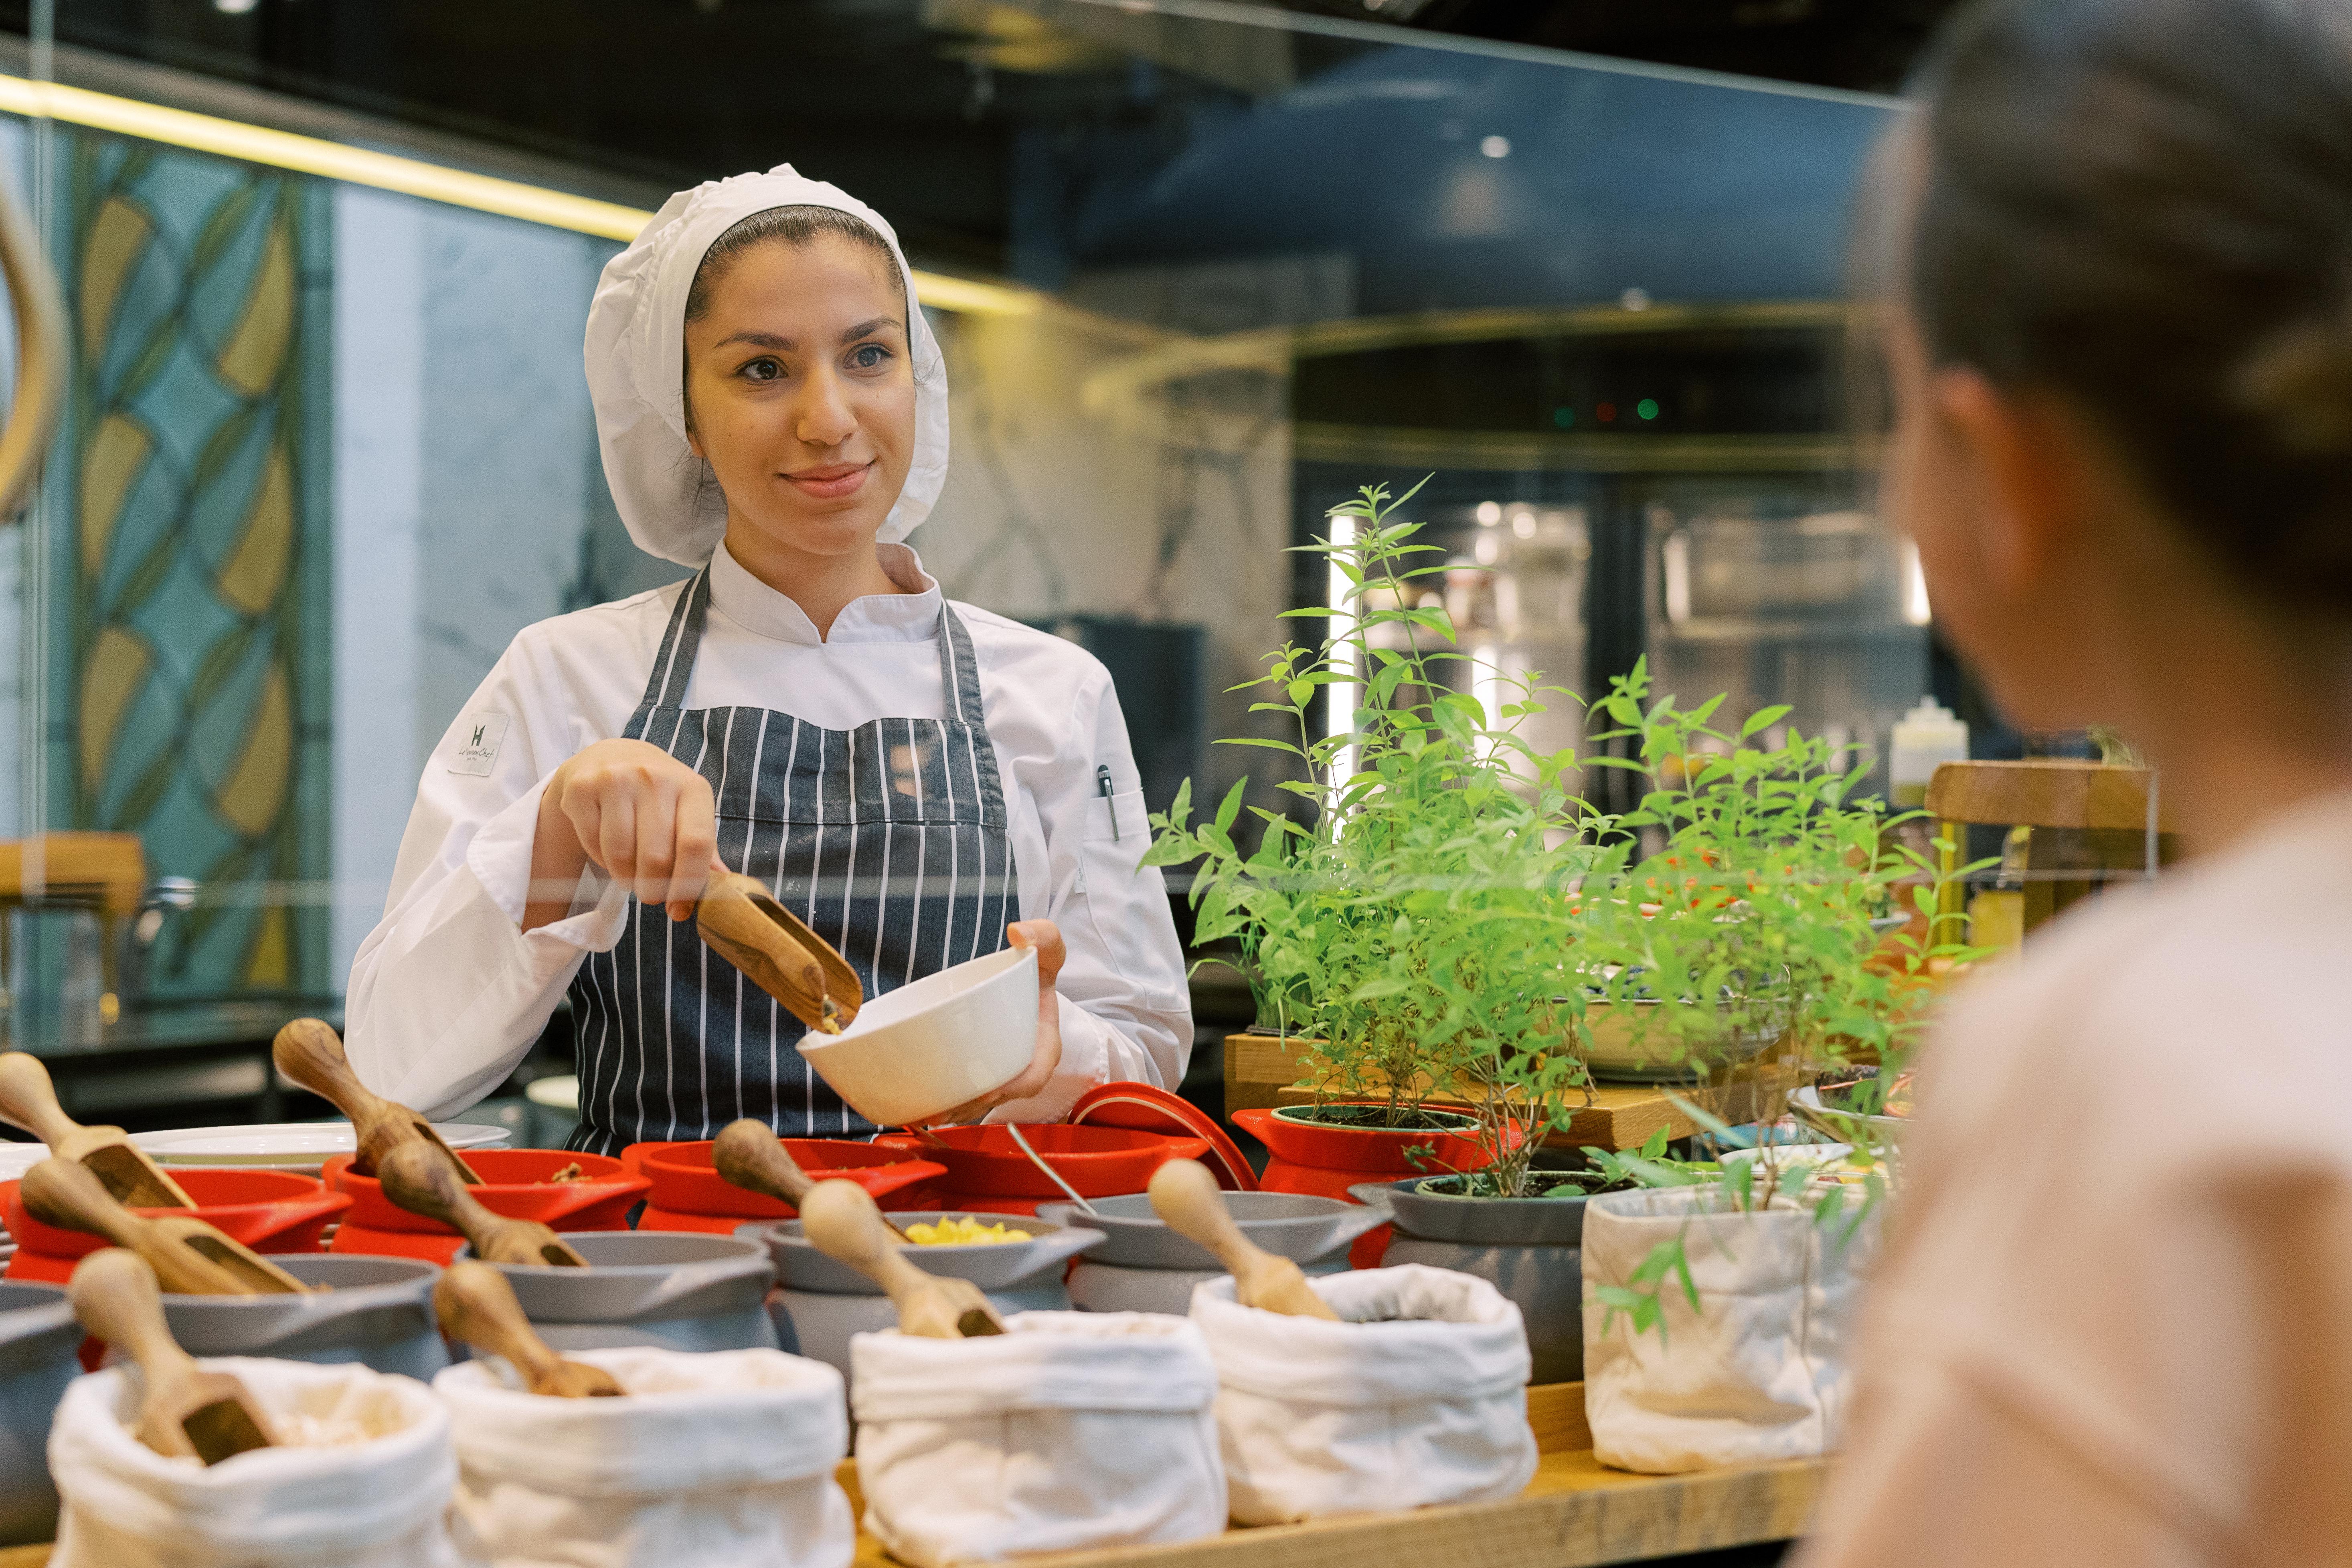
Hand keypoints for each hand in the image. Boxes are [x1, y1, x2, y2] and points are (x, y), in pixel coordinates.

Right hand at [528, 739, 724, 928]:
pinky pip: (593, 845)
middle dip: (652, 888)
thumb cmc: (659, 797)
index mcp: (692, 787)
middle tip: (650, 894)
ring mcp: (617, 779)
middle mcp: (656, 778)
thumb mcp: (688, 814)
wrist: (613, 758)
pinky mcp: (583, 787)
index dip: (687, 885)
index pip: (695, 844)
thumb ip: (705, 851)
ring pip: (621, 856)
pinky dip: (600, 859)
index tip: (678, 908)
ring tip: (630, 872)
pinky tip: (608, 849)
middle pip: (656, 857)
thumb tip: (724, 886)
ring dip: (625, 877)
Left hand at [914, 921, 1065, 1125]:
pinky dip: (944, 1102)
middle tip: (938, 1109)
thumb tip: (1017, 933)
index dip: (1011, 1089)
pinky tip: (918, 1103)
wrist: (1022, 979)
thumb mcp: (1047, 949)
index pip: (1033, 1076)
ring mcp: (1001, 1073)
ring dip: (952, 1111)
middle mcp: (1023, 1066)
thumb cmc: (1037, 969)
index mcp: (1043, 1045)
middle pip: (999, 1097)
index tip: (987, 1093)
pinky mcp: (982, 1073)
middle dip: (971, 1108)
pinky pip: (965, 1095)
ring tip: (921, 1112)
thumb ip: (1043, 936)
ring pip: (978, 1102)